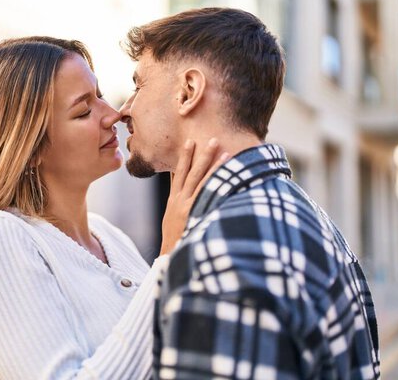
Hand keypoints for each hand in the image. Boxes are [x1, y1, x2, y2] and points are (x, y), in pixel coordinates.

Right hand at [159, 138, 229, 255]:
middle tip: (211, 139)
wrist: (169, 257)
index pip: (178, 174)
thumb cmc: (174, 242)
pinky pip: (209, 193)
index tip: (189, 142)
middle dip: (200, 155)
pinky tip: (228, 171)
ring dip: (212, 164)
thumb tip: (180, 190)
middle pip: (190, 173)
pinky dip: (217, 180)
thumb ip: (177, 204)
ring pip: (201, 180)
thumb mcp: (171, 221)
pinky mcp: (196, 213)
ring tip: (223, 149)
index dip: (184, 158)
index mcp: (173, 202)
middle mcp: (180, 201)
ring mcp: (188, 206)